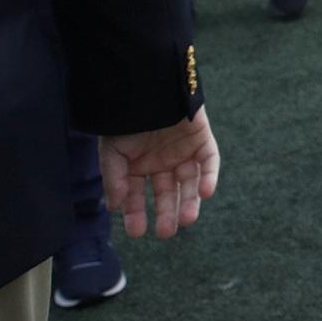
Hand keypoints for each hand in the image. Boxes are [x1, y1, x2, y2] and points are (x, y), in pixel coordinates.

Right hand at [100, 108, 218, 239]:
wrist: (145, 88)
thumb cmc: (125, 119)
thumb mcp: (112, 152)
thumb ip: (115, 178)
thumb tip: (115, 208)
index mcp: (140, 166)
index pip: (139, 196)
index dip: (136, 213)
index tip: (136, 232)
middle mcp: (163, 162)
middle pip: (168, 193)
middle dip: (167, 213)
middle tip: (166, 233)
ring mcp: (183, 152)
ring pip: (190, 183)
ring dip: (189, 202)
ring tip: (186, 220)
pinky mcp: (202, 141)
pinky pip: (208, 162)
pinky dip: (209, 177)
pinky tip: (205, 193)